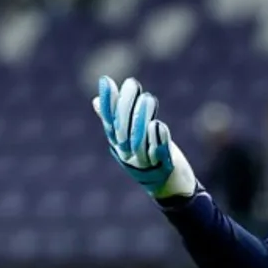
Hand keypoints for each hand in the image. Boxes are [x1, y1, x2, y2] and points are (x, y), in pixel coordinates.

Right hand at [93, 76, 196, 198]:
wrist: (172, 187)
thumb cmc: (150, 158)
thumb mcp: (132, 139)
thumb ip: (116, 121)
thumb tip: (96, 100)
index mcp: (119, 145)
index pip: (109, 121)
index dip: (108, 102)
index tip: (106, 81)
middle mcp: (128, 154)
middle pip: (123, 129)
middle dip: (127, 105)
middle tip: (133, 83)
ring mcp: (144, 163)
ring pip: (139, 140)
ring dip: (143, 118)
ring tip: (148, 98)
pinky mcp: (163, 168)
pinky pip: (158, 153)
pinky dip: (158, 139)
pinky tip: (159, 124)